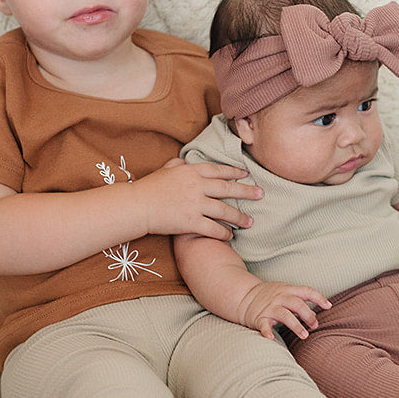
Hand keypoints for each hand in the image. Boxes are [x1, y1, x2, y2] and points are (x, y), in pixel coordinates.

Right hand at [135, 159, 262, 238]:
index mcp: (192, 171)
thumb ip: (177, 165)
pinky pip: (213, 228)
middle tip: (261, 194)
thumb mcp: (165, 170)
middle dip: (246, 192)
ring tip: (250, 222)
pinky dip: (224, 233)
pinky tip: (231, 236)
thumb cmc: (149, 188)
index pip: (218, 170)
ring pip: (224, 211)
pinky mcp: (191, 222)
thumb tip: (184, 161)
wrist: (137, 206)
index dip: (234, 172)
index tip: (246, 174)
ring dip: (239, 217)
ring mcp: (195, 204)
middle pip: (227, 189)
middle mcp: (197, 186)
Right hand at [237, 282, 332, 340]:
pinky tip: (271, 338)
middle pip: (297, 304)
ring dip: (296, 325)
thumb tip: (317, 312)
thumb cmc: (269, 296)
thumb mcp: (285, 291)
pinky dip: (267, 331)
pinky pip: (264, 324)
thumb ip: (299, 299)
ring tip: (304, 336)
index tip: (328, 306)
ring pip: (284, 315)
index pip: (306, 291)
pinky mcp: (259, 317)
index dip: (318, 298)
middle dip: (308, 315)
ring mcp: (269, 308)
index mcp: (288, 290)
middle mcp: (280, 298)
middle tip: (315, 326)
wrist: (244, 296)